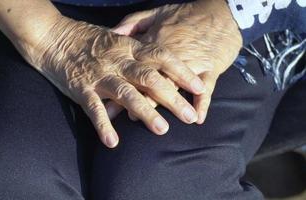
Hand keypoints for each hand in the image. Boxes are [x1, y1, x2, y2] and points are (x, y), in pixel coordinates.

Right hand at [22, 16, 205, 147]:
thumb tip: (159, 64)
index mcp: (128, 47)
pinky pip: (94, 109)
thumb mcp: (115, 37)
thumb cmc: (86, 38)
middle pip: (150, 79)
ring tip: (162, 130)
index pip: (161, 56)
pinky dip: (103, 125)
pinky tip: (112, 142)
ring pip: (126, 94)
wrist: (51, 35)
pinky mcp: (80, 88)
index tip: (200, 86)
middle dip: (172, 98)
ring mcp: (99, 75)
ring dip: (145, 112)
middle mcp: (118, 61)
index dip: (182, 71)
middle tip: (189, 117)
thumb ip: (135, 49)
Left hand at [109, 0, 241, 123]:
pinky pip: (207, 86)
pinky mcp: (211, 66)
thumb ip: (133, 22)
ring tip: (156, 123)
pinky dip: (203, 102)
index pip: (134, 64)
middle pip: (152, 78)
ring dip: (166, 104)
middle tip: (128, 116)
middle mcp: (170, 53)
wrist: (221, 11)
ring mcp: (192, 61)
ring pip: (176, 85)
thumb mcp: (156, 12)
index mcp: (155, 41)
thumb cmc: (187, 14)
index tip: (111, 98)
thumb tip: (113, 32)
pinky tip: (198, 118)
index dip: (122, 82)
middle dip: (139, 99)